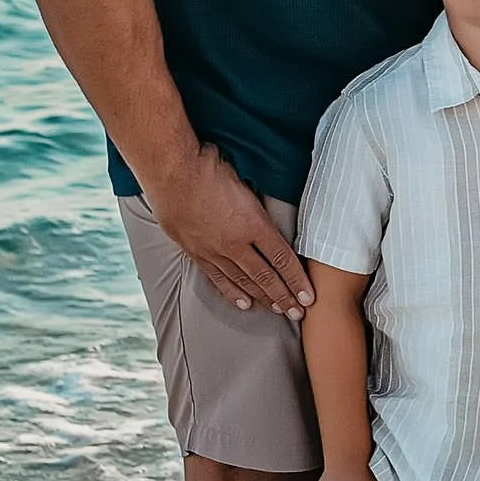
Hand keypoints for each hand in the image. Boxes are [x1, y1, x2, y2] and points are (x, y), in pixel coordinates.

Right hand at [157, 148, 312, 317]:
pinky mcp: (196, 252)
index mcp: (254, 224)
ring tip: (277, 310)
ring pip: (243, 281)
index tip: (308, 297)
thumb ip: (258, 203)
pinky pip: (218, 278)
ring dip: (262, 298)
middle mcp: (236, 243)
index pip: (282, 259)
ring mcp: (214, 251)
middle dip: (284, 297)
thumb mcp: (246, 181)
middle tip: (297, 313)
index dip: (297, 280)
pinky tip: (244, 303)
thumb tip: (268, 210)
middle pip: (266, 276)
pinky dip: (232, 293)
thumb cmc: (210, 167)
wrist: (171, 172)